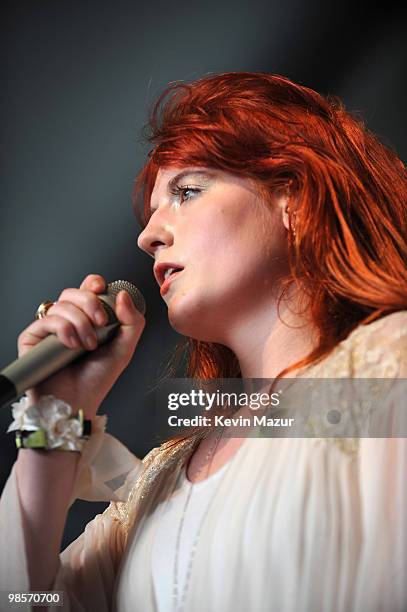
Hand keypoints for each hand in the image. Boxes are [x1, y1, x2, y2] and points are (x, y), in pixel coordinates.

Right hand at [17, 274, 145, 418]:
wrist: (77, 403)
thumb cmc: (97, 380)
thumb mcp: (124, 349)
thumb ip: (132, 322)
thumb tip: (123, 294)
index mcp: (87, 319)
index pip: (86, 289)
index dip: (93, 283)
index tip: (101, 288)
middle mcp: (67, 320)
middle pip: (72, 292)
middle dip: (90, 302)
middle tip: (101, 322)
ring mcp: (48, 329)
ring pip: (61, 305)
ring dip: (80, 323)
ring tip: (87, 345)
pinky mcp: (32, 339)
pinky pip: (46, 320)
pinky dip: (63, 329)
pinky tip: (71, 346)